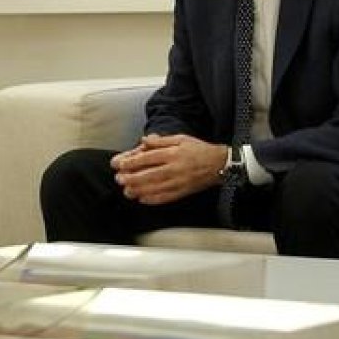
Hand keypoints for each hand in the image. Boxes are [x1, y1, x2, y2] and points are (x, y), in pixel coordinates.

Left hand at [112, 134, 227, 205]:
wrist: (219, 164)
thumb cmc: (198, 149)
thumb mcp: (180, 139)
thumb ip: (161, 141)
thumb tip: (144, 140)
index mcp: (173, 153)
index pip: (148, 158)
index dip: (132, 162)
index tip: (120, 165)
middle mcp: (174, 168)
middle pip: (149, 175)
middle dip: (132, 178)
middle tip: (119, 179)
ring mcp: (178, 182)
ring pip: (155, 189)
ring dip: (139, 191)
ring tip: (127, 191)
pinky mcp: (183, 192)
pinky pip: (165, 198)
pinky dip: (152, 200)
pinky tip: (142, 199)